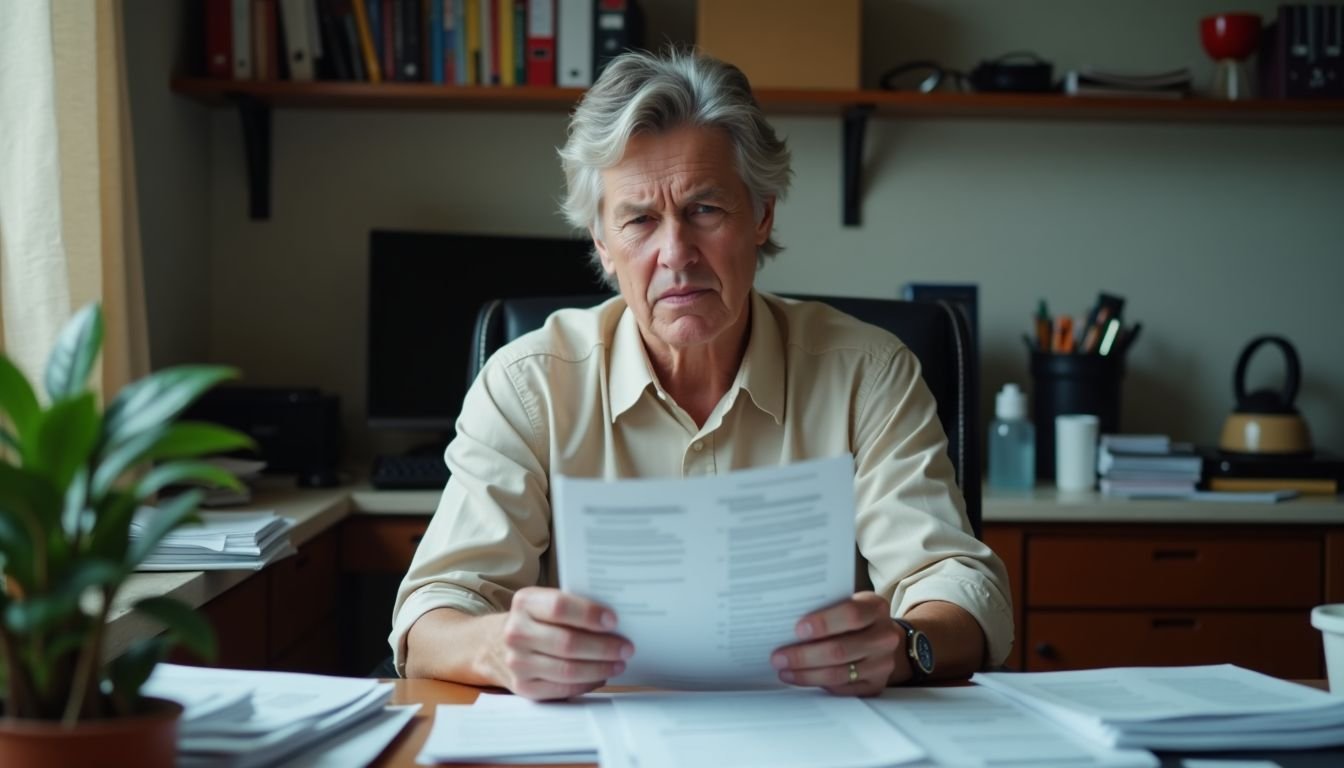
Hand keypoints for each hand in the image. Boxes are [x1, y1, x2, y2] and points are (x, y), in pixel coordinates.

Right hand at [493, 587, 633, 699]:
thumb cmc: (531, 620)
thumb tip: (614, 621)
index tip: (614, 620)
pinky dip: (586, 684)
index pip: (560, 607)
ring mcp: (517, 662)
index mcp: (525, 602)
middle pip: (567, 643)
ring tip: (618, 664)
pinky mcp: (523, 687)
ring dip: (599, 668)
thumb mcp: (542, 602)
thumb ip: (571, 606)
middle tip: (626, 647)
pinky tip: (600, 676)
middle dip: (603, 647)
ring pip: (567, 670)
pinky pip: (562, 689)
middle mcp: (516, 632)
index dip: (589, 614)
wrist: (490, 644)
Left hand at [770, 591, 904, 695]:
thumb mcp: (847, 603)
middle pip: (840, 649)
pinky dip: (818, 685)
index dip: (823, 623)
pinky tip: (800, 679)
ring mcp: (882, 663)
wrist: (882, 638)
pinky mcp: (876, 685)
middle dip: (804, 655)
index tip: (797, 630)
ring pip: (838, 673)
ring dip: (806, 674)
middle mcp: (884, 637)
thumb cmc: (854, 618)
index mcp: (876, 608)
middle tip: (778, 657)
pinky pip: (842, 689)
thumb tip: (784, 621)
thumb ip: (825, 608)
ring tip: (784, 671)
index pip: (851, 614)